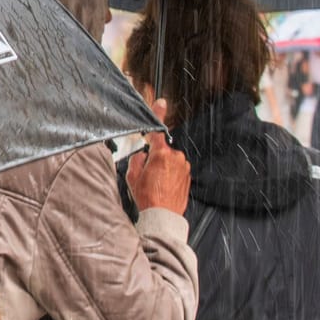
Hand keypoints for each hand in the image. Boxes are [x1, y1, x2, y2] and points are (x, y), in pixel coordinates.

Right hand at [127, 100, 190, 214]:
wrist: (163, 216)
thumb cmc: (148, 198)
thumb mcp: (132, 177)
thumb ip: (137, 160)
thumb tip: (141, 155)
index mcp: (160, 154)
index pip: (156, 131)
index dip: (158, 114)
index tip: (161, 103)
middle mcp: (175, 158)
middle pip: (162, 150)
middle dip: (154, 157)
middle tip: (147, 174)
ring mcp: (183, 167)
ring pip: (169, 161)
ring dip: (163, 167)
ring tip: (155, 184)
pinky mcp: (187, 176)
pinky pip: (176, 170)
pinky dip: (169, 175)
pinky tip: (163, 187)